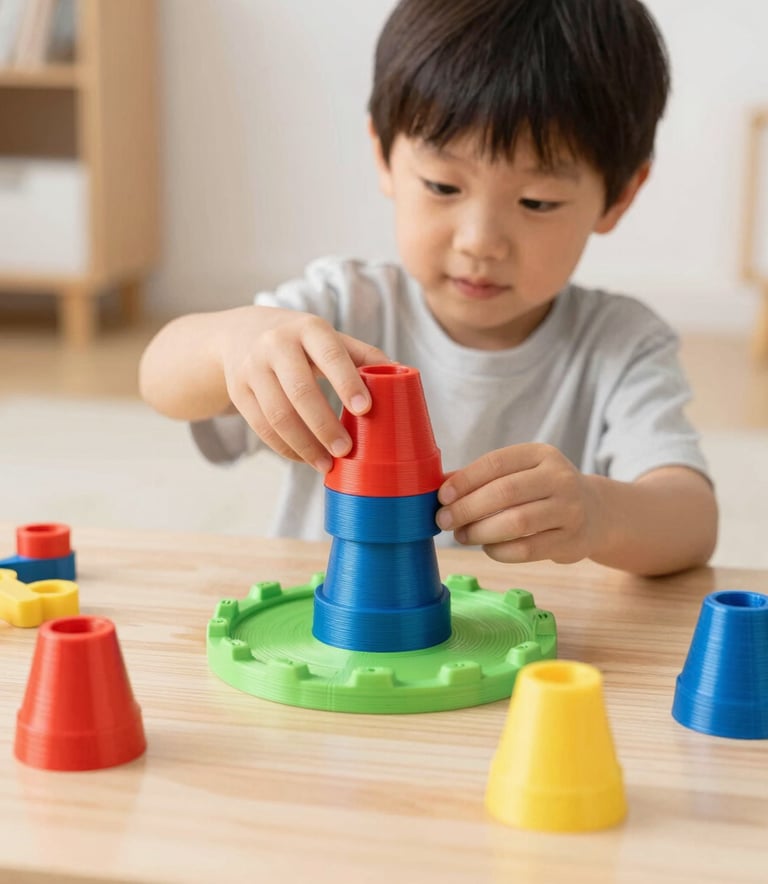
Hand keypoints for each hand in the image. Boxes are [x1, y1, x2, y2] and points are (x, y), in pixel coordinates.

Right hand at [219, 307, 389, 471]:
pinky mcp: (239, 392)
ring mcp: (252, 369)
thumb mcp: (329, 338)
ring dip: (304, 445)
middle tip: (345, 450)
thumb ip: (362, 356)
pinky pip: (261, 427)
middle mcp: (276, 345)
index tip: (365, 410)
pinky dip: (286, 448)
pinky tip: (305, 459)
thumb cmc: (300, 341)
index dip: (347, 383)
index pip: (330, 356)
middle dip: (324, 425)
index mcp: (308, 328)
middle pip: (300, 392)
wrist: (241, 334)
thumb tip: (401, 376)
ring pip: (278, 415)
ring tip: (326, 465)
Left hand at [435, 443, 601, 563]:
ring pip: (516, 523)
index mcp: (541, 454)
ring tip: (462, 536)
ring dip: (480, 532)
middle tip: (444, 521)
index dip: (464, 480)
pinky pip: (526, 550)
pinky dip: (499, 551)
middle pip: (504, 493)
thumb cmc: (541, 491)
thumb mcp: (519, 473)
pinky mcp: (570, 540)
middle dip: (467, 509)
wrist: (594, 512)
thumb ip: (482, 478)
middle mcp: (559, 478)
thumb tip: (437, 487)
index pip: (495, 463)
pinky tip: (487, 547)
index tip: (441, 496)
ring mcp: (569, 509)